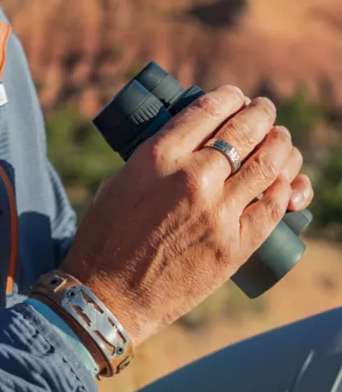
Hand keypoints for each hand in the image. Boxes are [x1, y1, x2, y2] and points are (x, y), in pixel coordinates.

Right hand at [61, 86, 312, 347]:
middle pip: (245, 130)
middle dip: (261, 113)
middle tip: (264, 111)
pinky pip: (272, 208)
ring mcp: (217, 213)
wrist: (107, 295)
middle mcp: (192, 178)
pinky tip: (284, 180)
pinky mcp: (234, 247)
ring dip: (281, 145)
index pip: (210, 109)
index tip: (236, 96)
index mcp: (159, 155)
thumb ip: (157, 157)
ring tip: (280, 140)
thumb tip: (190, 142)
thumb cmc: (107, 235)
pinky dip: (284, 188)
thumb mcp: (124, 177)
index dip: (230, 96)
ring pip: (268, 165)